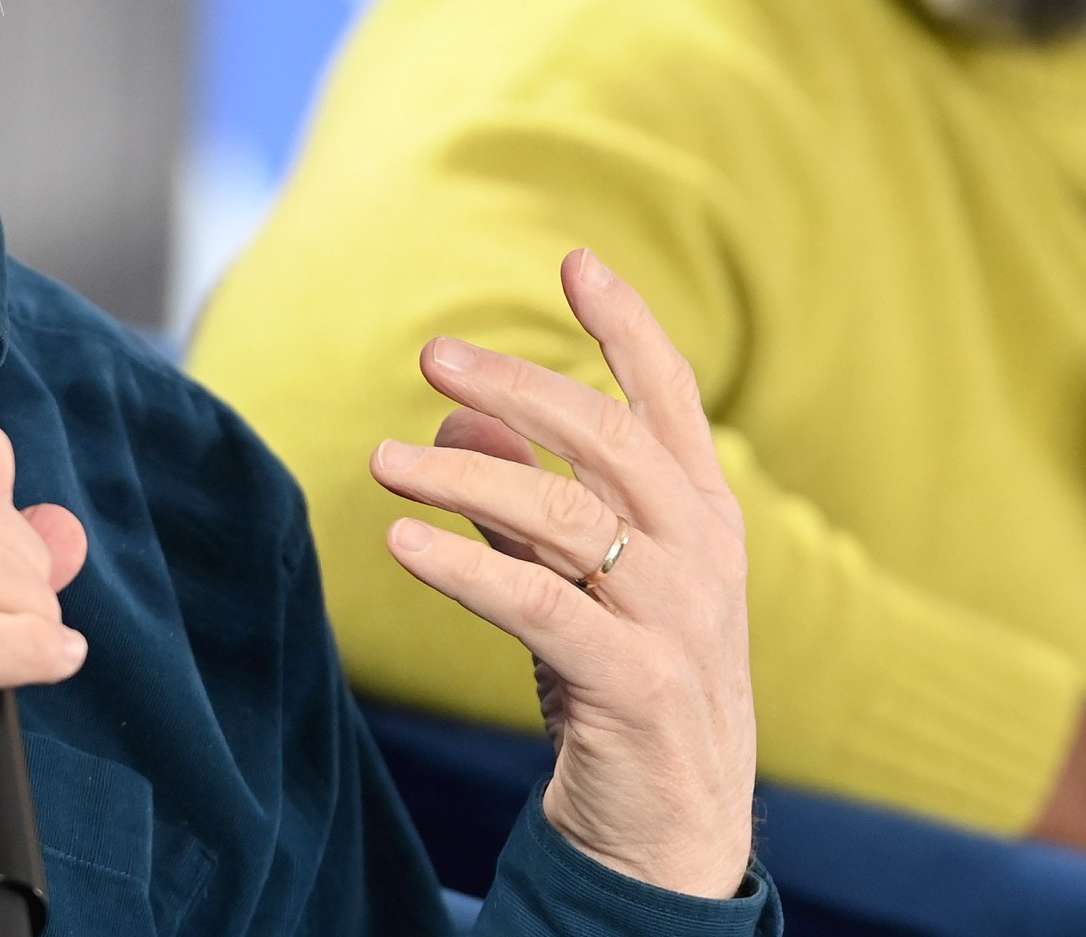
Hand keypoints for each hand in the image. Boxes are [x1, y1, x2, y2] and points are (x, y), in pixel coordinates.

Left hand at [368, 249, 756, 898]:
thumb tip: (456, 405)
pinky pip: (542, 607)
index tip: (576, 257)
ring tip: (383, 458)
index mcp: (702, 513)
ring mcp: (678, 618)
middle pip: (611, 438)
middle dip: (522, 381)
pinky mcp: (639, 684)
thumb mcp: (579, 575)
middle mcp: (702, 552)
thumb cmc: (627, 684)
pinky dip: (467, 567)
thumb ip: (525, 491)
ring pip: (569, 516)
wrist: (673, 829)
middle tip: (431, 348)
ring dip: (469, 475)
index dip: (628, 324)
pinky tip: (404, 542)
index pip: (671, 396)